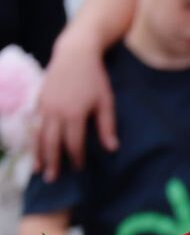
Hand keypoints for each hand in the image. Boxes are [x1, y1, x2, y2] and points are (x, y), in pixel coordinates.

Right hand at [33, 31, 116, 179]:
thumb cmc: (95, 79)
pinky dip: (33, 139)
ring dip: (38, 153)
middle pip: (51, 143)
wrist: (74, 54)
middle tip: (52, 180)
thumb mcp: (106, 102)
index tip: (79, 169)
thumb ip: (107, 126)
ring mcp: (44, 106)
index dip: (76, 158)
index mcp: (74, 114)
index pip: (73, 143)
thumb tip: (112, 149)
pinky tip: (34, 149)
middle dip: (52, 162)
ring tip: (38, 170)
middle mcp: (55, 112)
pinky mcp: (39, 100)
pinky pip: (34, 125)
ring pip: (38, 135)